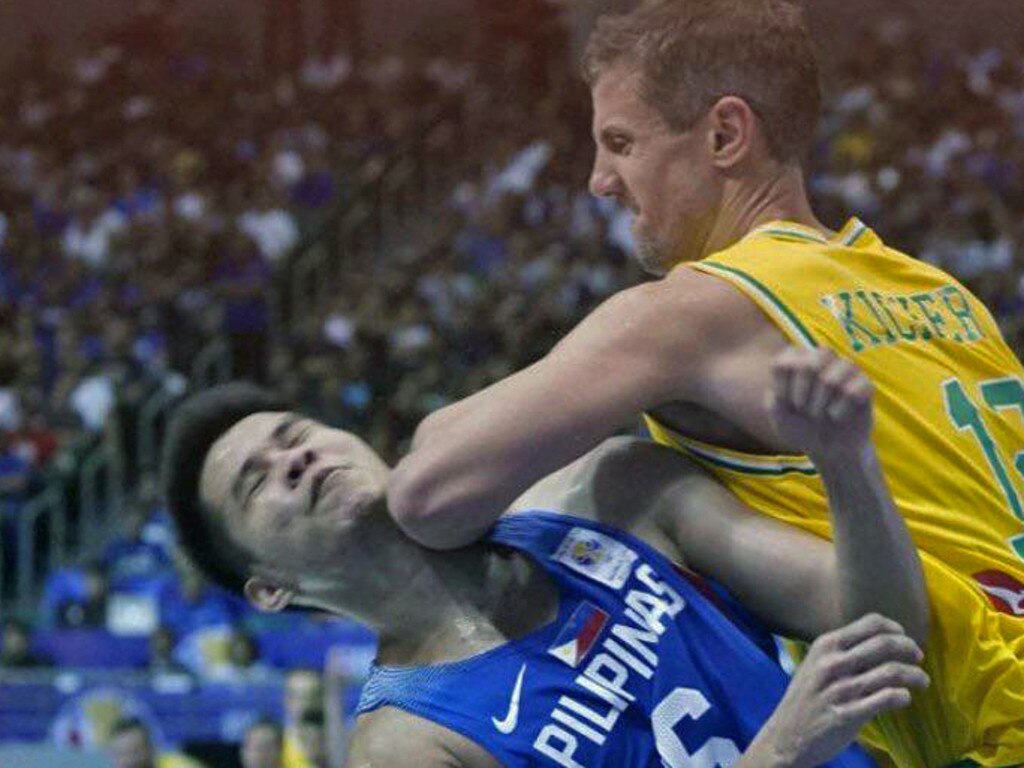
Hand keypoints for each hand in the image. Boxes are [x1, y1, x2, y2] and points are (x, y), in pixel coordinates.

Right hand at [752, 614, 927, 767]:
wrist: (786, 736)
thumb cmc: (806, 699)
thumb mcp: (815, 664)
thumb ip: (842, 652)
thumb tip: (880, 641)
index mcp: (825, 645)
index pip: (870, 624)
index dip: (894, 628)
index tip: (904, 637)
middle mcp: (832, 663)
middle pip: (884, 644)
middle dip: (909, 648)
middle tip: (918, 657)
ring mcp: (840, 689)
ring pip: (891, 672)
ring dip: (914, 675)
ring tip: (922, 680)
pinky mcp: (847, 715)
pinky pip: (886, 699)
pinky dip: (902, 696)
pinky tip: (905, 698)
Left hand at [769, 347, 873, 462]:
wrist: (828, 448)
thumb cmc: (800, 426)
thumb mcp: (778, 413)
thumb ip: (777, 392)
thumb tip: (790, 368)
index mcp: (798, 359)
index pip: (785, 363)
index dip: (783, 388)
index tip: (785, 404)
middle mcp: (823, 358)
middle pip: (808, 365)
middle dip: (802, 393)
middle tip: (802, 409)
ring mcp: (846, 369)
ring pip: (830, 380)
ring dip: (819, 403)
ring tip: (818, 415)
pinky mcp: (865, 384)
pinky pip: (853, 391)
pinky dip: (839, 410)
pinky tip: (836, 417)